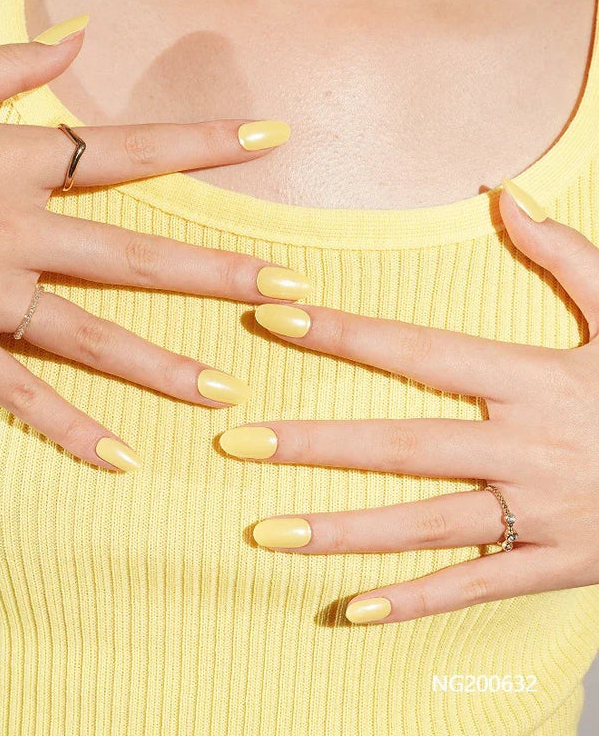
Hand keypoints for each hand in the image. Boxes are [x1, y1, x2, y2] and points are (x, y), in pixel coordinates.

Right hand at [0, 25, 306, 473]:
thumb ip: (8, 65)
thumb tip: (79, 37)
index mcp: (13, 163)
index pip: (129, 150)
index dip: (203, 145)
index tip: (271, 141)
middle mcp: (13, 230)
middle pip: (136, 254)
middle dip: (217, 273)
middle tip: (289, 290)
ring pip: (91, 335)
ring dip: (164, 366)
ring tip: (227, 393)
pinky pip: (19, 394)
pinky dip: (69, 428)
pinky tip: (121, 458)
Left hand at [218, 181, 598, 623]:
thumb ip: (567, 256)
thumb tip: (507, 194)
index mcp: (534, 380)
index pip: (420, 352)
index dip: (346, 334)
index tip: (275, 319)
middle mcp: (524, 448)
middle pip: (402, 445)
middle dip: (316, 443)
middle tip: (239, 443)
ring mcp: (537, 514)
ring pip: (423, 525)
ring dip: (342, 531)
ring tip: (266, 532)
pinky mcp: (554, 565)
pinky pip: (474, 589)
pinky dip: (414, 601)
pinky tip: (351, 610)